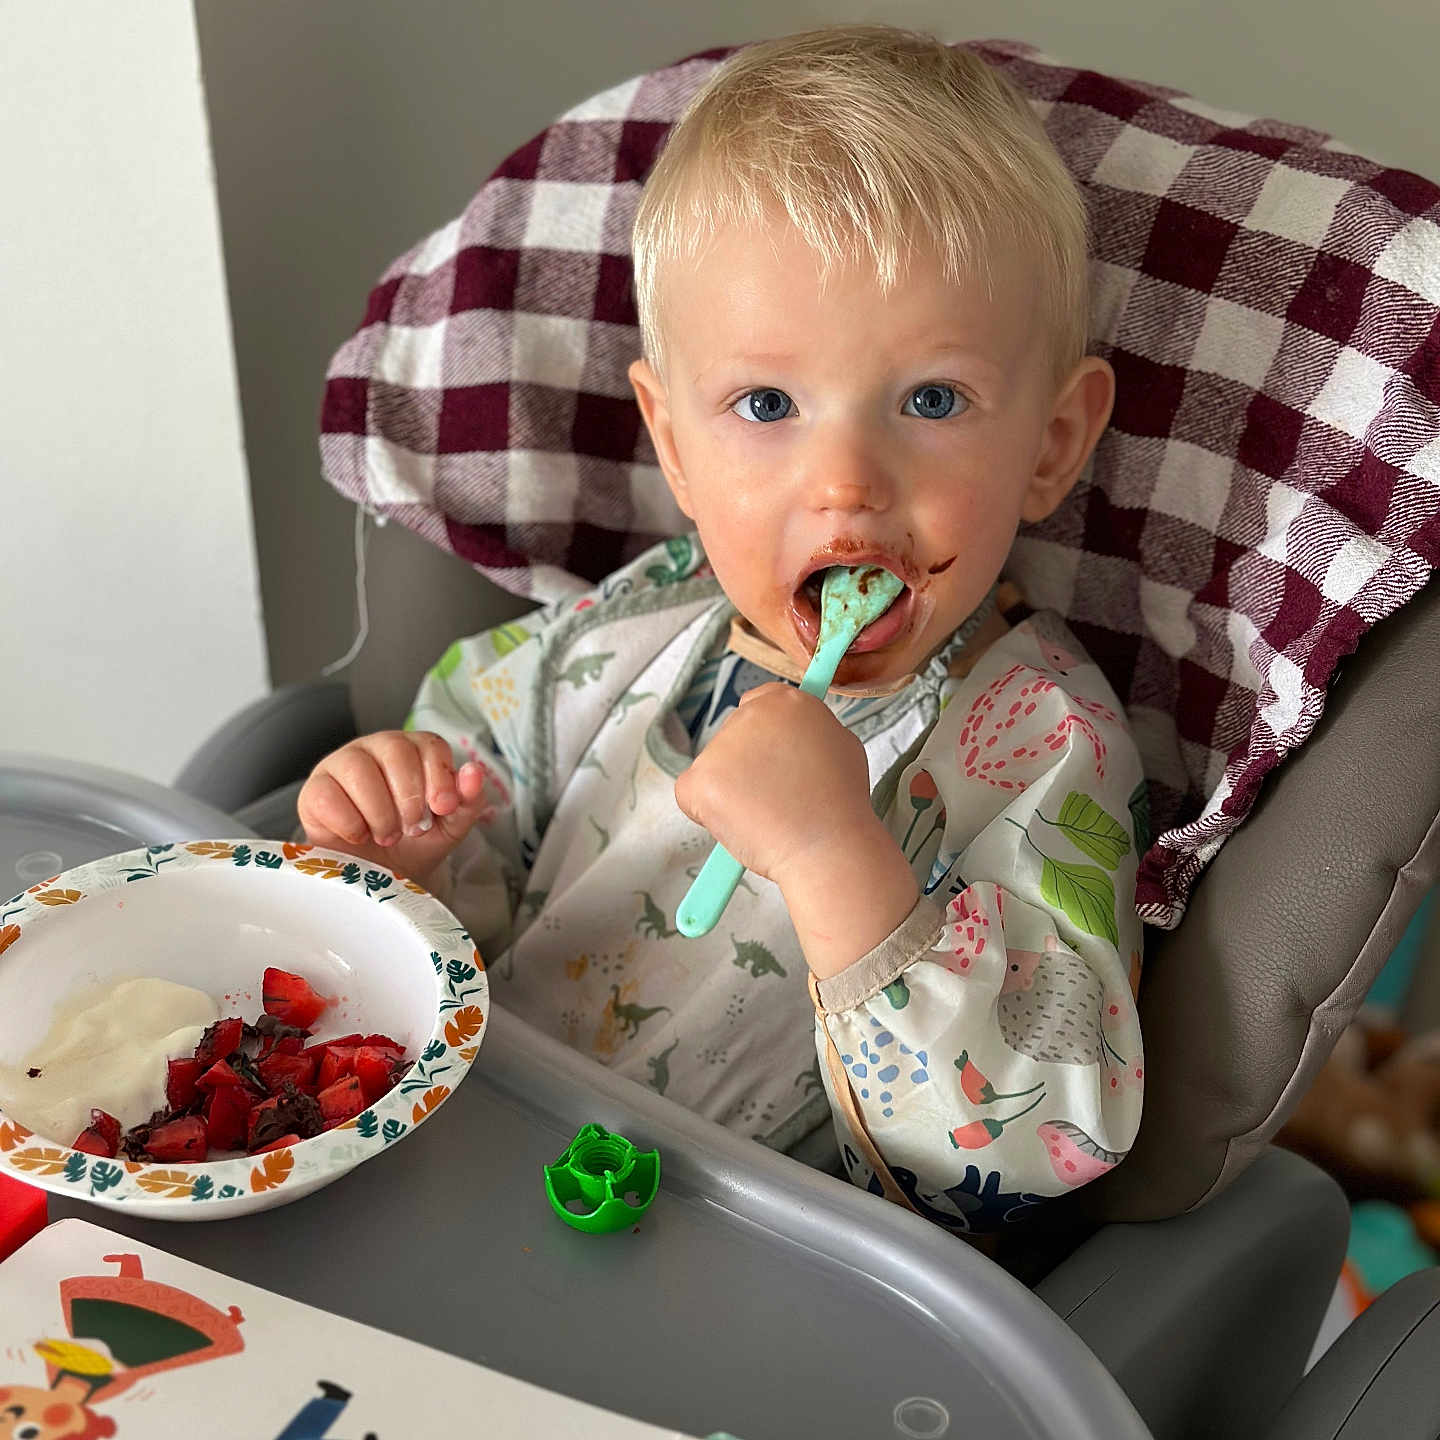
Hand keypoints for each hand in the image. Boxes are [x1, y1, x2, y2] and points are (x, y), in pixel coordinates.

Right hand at [298, 731, 489, 885]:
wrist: (378, 878)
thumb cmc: (413, 843)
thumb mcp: (449, 827)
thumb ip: (467, 801)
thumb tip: (474, 773)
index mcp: (413, 751)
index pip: (429, 744)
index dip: (439, 776)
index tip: (443, 808)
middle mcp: (377, 749)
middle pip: (395, 750)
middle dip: (410, 796)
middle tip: (414, 828)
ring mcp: (341, 765)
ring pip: (358, 768)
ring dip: (380, 811)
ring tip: (387, 834)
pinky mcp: (314, 790)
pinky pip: (327, 794)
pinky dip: (349, 822)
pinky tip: (360, 836)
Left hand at [675, 685, 917, 975]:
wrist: (827, 845)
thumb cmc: (842, 804)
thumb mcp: (841, 745)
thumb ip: (811, 731)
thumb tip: (793, 736)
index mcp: (786, 701)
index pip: (758, 704)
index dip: (764, 737)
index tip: (772, 761)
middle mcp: (750, 715)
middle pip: (733, 735)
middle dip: (745, 764)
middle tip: (772, 798)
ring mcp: (720, 747)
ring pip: (713, 768)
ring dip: (729, 790)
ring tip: (764, 817)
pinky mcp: (699, 780)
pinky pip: (691, 795)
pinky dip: (707, 814)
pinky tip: (741, 825)